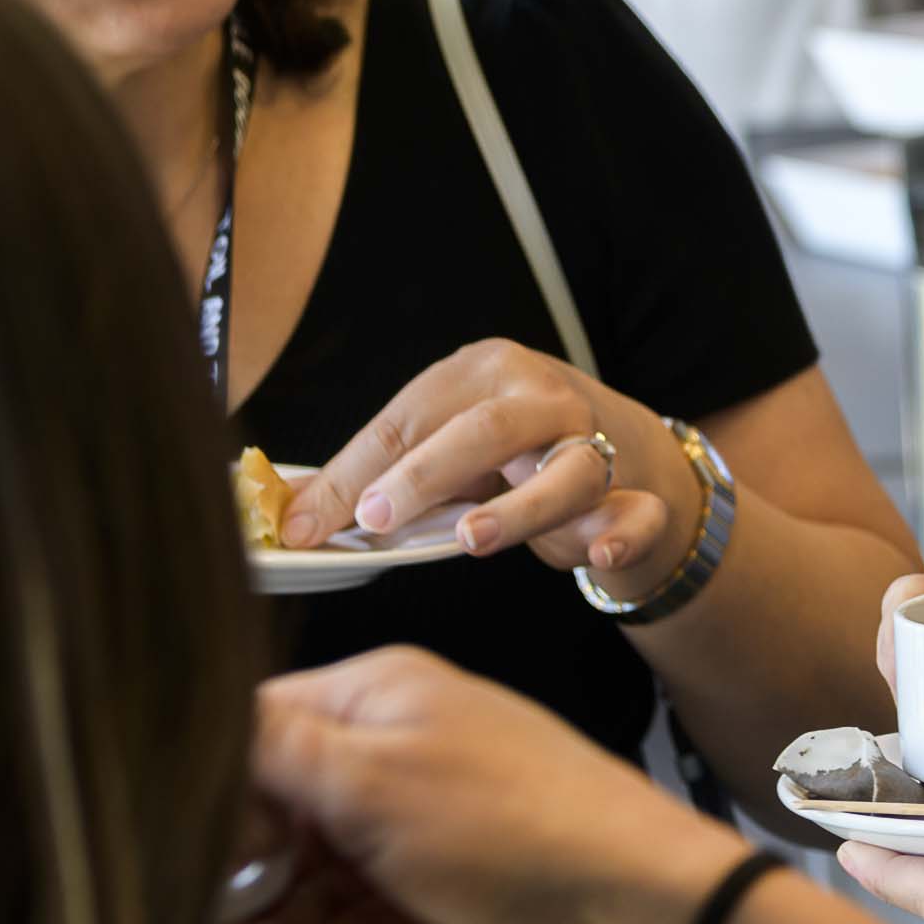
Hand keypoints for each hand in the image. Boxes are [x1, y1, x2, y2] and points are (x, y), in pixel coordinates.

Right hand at [214, 647, 741, 923]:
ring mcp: (418, 838)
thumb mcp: (372, 775)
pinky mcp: (438, 908)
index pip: (263, 731)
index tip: (186, 850)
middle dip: (241, 890)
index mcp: (381, 699)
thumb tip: (195, 721)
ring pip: (316, 895)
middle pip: (280, 826)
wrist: (627, 905)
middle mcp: (395, 761)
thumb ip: (273, 753)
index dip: (216, 792)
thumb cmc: (514, 819)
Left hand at [275, 338, 697, 596]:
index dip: (353, 474)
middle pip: (484, 428)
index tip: (304, 525)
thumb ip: (376, 477)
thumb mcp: (440, 450)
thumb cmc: (509, 453)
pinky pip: (636, 510)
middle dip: (425, 473)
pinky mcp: (632, 492)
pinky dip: (621, 530)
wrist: (624, 454)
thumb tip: (287, 515)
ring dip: (519, 507)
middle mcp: (540, 396)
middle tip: (376, 520)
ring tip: (470, 539)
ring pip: (566, 470)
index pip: (407, 418)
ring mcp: (594, 441)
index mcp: (481, 371)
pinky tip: (597, 552)